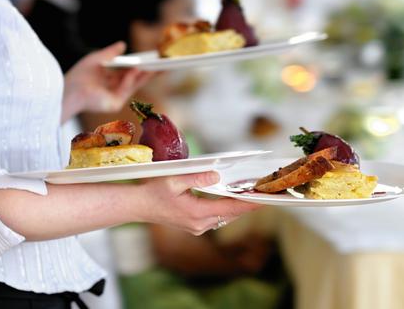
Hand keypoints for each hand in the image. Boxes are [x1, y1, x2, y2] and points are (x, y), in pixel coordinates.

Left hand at [62, 42, 154, 121]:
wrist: (69, 91)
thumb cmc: (79, 76)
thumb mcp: (97, 59)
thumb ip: (110, 52)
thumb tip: (123, 44)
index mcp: (108, 80)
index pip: (128, 72)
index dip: (140, 66)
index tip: (152, 60)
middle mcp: (113, 89)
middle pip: (135, 80)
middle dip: (149, 72)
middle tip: (163, 64)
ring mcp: (115, 97)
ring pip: (134, 85)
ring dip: (145, 75)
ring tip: (156, 64)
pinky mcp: (115, 103)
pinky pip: (126, 89)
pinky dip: (132, 78)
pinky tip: (138, 68)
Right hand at [134, 172, 260, 235]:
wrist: (139, 207)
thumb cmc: (153, 191)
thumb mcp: (174, 180)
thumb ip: (197, 177)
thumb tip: (216, 175)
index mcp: (196, 212)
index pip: (230, 207)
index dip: (249, 203)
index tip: (264, 198)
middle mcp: (200, 224)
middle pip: (231, 214)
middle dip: (247, 204)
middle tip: (264, 193)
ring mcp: (197, 227)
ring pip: (225, 217)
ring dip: (238, 207)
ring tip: (253, 196)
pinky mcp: (195, 227)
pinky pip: (217, 219)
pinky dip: (227, 210)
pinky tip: (233, 201)